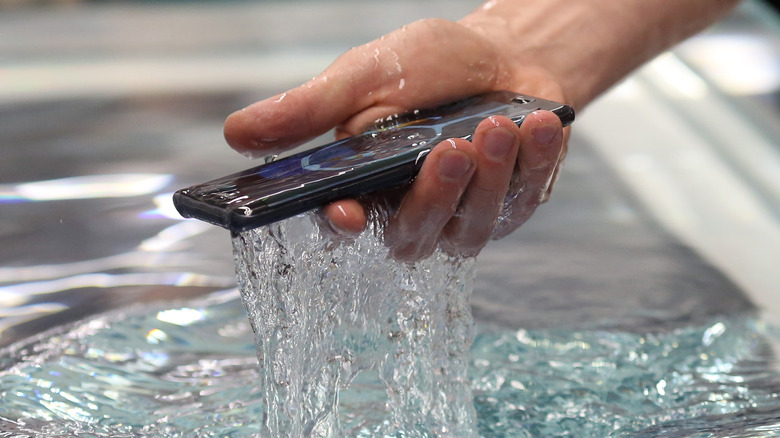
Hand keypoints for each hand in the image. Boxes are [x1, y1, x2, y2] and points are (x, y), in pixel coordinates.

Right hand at [224, 18, 568, 259]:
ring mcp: (464, 215)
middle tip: (449, 147)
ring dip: (488, 176)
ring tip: (499, 124)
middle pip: (412, 234)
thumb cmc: (430, 67)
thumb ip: (309, 110)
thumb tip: (236, 134)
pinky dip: (532, 163)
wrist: (503, 53)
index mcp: (366, 185)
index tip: (346, 210)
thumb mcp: (365, 76)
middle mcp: (412, 210)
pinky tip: (535, 124)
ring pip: (469, 225)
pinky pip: (521, 200)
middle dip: (433, 194)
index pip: (343, 222)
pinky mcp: (511, 207)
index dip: (342, 223)